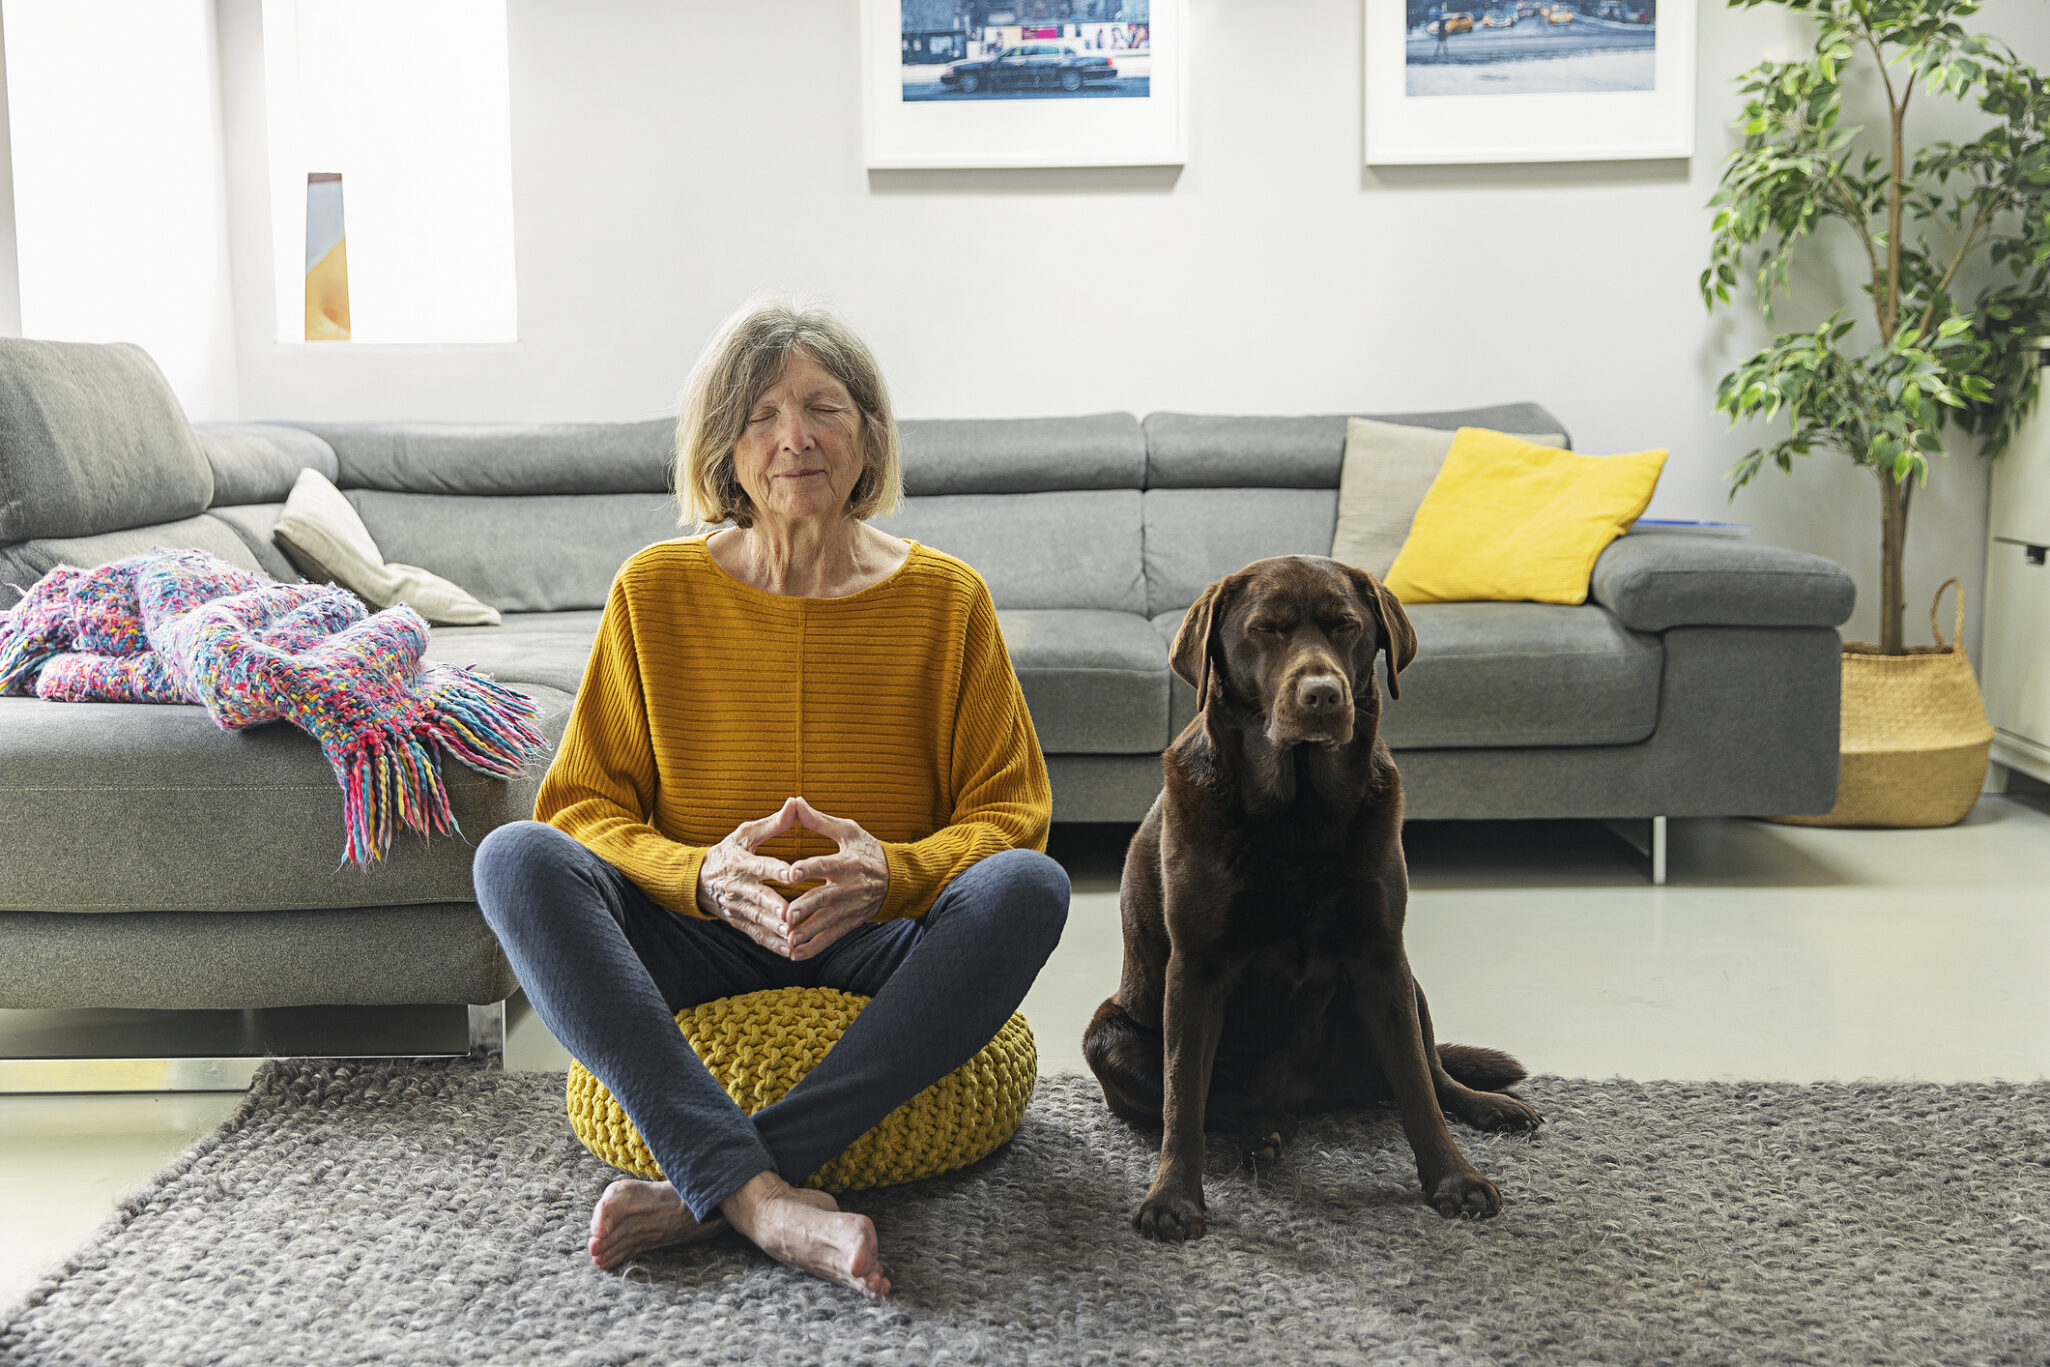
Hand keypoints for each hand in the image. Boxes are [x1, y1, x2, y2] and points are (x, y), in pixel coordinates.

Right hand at [695, 799, 803, 953]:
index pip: (760, 865)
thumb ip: (772, 823)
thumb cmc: (729, 852)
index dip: (775, 869)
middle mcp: (737, 886)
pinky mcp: (737, 921)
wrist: (695, 879)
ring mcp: (736, 906)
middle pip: (757, 896)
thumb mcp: (745, 834)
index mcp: (741, 862)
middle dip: (774, 905)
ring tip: (793, 936)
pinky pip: (755, 934)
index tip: (792, 873)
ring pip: (757, 919)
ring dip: (774, 928)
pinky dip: (771, 943)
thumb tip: (794, 803)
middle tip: (791, 914)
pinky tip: (790, 951)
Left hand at [781, 797, 889, 961]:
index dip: (808, 869)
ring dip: (806, 932)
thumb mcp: (848, 831)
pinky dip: (814, 947)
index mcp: (847, 862)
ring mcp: (850, 907)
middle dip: (805, 908)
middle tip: (786, 916)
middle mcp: (848, 887)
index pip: (824, 865)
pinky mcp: (850, 922)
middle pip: (823, 898)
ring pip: (825, 922)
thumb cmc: (868, 850)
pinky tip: (794, 954)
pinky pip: (831, 937)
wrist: (898, 879)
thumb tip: (795, 801)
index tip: (790, 872)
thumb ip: (820, 821)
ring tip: (787, 939)